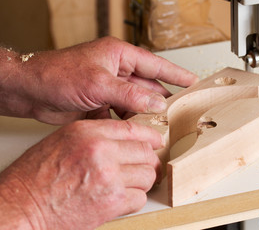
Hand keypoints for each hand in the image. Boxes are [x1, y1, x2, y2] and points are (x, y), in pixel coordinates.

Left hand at [0, 37, 197, 123]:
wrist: (30, 91)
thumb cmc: (58, 74)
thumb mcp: (98, 83)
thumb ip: (130, 95)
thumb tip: (156, 103)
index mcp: (119, 56)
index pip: (155, 65)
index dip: (176, 74)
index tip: (193, 81)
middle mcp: (116, 71)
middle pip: (147, 86)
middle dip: (162, 99)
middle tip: (179, 111)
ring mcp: (109, 88)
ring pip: (135, 103)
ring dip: (145, 114)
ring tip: (160, 125)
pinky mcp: (100, 103)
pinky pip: (122, 114)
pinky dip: (129, 122)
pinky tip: (136, 131)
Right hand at [0, 119, 162, 229]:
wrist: (22, 207)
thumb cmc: (36, 176)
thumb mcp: (64, 141)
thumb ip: (96, 136)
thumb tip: (125, 139)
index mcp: (88, 133)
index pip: (133, 129)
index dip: (151, 136)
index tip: (157, 141)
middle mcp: (101, 151)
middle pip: (145, 152)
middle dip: (149, 161)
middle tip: (147, 166)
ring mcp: (109, 177)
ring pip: (147, 175)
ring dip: (142, 181)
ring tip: (130, 184)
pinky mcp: (112, 202)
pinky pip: (140, 198)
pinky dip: (134, 199)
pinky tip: (122, 198)